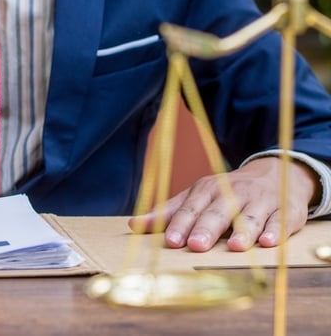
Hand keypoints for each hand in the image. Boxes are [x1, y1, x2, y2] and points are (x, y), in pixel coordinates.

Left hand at [127, 157, 318, 251]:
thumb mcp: (196, 197)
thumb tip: (133, 225)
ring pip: (251, 217)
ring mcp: (261, 201)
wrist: (275, 174)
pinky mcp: (286, 210)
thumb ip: (168, 212)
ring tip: (235, 247)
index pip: (192, 208)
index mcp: (209, 189)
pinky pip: (281, 221)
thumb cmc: (227, 193)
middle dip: (207, 228)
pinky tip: (268, 243)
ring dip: (243, 231)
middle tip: (196, 245)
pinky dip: (275, 231)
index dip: (181, 224)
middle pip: (218, 212)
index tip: (171, 240)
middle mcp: (234, 193)